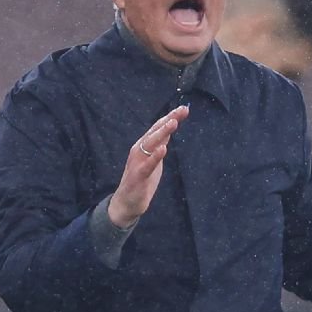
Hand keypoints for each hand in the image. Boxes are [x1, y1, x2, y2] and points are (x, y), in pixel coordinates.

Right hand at [107, 105, 189, 226]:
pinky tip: (163, 149)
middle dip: (169, 120)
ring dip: (162, 133)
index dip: (171, 117)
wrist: (127, 202)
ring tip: (173, 123)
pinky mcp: (138, 176)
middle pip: (155, 131)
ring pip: (150, 144)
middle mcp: (139, 150)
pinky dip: (155, 156)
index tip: (184, 109)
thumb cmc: (142, 180)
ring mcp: (137, 162)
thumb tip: (169, 129)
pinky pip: (147, 165)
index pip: (158, 128)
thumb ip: (160, 144)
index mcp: (143, 146)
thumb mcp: (154, 159)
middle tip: (182, 110)